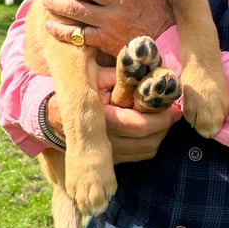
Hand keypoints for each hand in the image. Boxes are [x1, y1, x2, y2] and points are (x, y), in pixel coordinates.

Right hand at [47, 67, 181, 162]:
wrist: (54, 116)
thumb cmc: (80, 90)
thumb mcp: (96, 75)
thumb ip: (121, 74)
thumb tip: (146, 67)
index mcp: (102, 118)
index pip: (138, 125)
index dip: (160, 118)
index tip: (174, 109)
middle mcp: (105, 141)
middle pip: (147, 142)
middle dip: (165, 127)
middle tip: (174, 113)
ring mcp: (108, 154)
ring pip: (146, 151)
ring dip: (160, 136)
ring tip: (165, 119)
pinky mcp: (111, 161)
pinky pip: (139, 156)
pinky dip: (151, 144)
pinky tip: (154, 130)